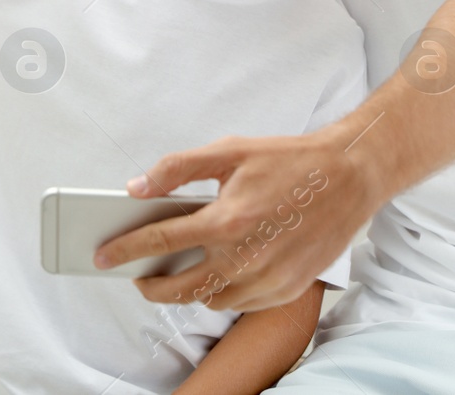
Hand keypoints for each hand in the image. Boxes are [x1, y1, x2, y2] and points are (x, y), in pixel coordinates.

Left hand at [93, 128, 381, 312]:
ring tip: (183, 269)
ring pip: (211, 300)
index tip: (104, 257)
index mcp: (226, 221)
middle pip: (179, 289)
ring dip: (190, 289)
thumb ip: (178, 169)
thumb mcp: (230, 151)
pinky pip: (241, 303)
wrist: (350, 176)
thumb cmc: (291, 161)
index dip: (125, 251)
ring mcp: (267, 279)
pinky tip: (223, 269)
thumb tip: (138, 188)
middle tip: (138, 276)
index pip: (160, 243)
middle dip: (150, 286)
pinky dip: (225, 291)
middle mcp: (245, 258)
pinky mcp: (286, 290)